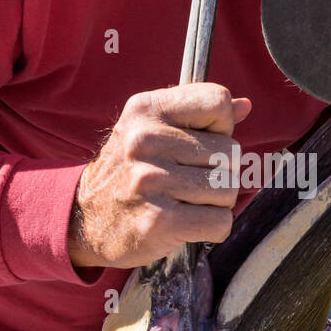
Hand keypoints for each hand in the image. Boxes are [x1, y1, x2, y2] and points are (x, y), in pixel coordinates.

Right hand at [68, 84, 251, 267]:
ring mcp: (151, 181)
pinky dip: (212, 227)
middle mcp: (146, 140)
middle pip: (231, 151)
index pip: (218, 102)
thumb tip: (245, 105)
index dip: (220, 127)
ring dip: (215, 202)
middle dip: (220, 171)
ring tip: (184, 201)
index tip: (198, 143)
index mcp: (146, 109)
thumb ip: (198, 115)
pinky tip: (186, 222)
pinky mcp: (159, 221)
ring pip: (229, 188)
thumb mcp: (152, 129)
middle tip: (186, 181)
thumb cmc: (129, 172)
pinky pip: (221, 222)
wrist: (85, 219)